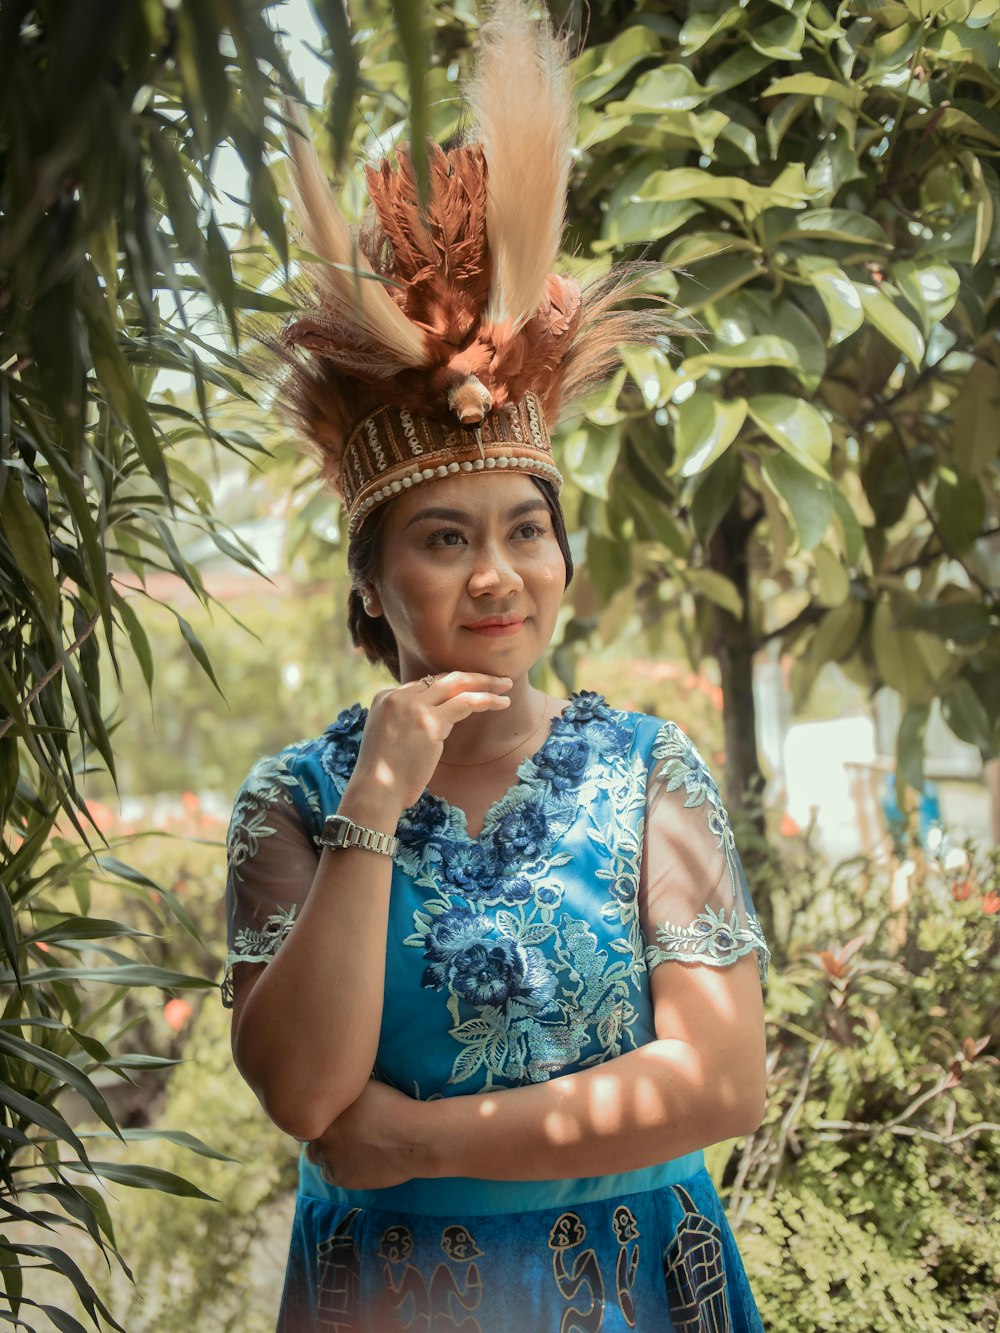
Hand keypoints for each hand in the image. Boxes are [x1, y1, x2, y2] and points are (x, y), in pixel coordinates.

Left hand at [305, 1079, 431, 1190]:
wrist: (413, 1137)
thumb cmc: (395, 1105)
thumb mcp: (364, 1085)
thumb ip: (343, 1088)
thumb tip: (333, 1082)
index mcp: (326, 1107)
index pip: (307, 1110)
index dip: (320, 1112)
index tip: (331, 1114)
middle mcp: (322, 1130)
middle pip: (308, 1134)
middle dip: (321, 1132)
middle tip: (339, 1131)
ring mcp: (328, 1155)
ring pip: (315, 1155)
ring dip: (325, 1151)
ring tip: (345, 1147)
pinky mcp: (339, 1176)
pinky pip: (329, 1173)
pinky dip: (338, 1168)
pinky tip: (355, 1160)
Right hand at [347, 672, 511, 811]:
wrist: (374, 791)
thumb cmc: (385, 775)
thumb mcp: (388, 737)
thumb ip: (405, 721)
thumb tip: (432, 722)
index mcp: (384, 697)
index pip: (425, 683)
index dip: (452, 686)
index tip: (472, 688)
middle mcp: (398, 696)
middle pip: (443, 677)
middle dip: (474, 676)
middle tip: (498, 680)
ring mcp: (413, 707)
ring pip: (457, 684)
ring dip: (485, 683)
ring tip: (506, 686)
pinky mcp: (430, 722)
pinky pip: (466, 703)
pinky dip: (486, 700)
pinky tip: (502, 703)